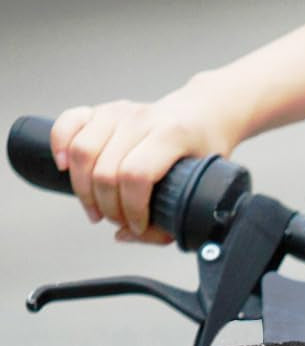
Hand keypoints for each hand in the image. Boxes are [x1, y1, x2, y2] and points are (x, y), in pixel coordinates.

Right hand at [50, 80, 242, 244]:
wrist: (202, 115)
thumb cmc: (203, 153)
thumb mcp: (203, 189)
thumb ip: (170, 221)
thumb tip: (125, 236)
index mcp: (172, 135)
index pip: (137, 175)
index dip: (132, 209)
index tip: (138, 226)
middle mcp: (142, 119)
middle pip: (106, 170)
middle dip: (109, 207)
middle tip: (118, 221)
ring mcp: (118, 111)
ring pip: (82, 151)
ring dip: (84, 189)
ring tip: (96, 208)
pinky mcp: (100, 109)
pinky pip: (68, 124)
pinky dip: (59, 147)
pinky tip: (65, 169)